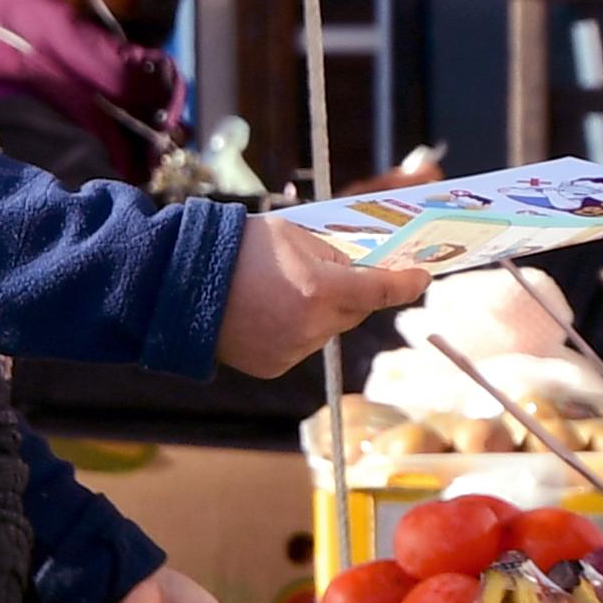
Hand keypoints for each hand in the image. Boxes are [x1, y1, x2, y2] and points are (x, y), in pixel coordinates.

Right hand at [216, 211, 427, 377]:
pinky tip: (269, 313)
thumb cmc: (238, 249)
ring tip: (284, 291)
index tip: (422, 277)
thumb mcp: (295, 236)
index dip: (407, 283)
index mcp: (322, 289)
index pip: (381, 289)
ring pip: (328, 329)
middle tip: (334, 273)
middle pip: (356, 310)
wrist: (180, 284)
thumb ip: (335, 254)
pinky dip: (296, 330)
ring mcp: (294, 350)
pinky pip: (302, 345)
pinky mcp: (276, 366)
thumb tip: (365, 267)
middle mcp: (313, 326)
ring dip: (322, 312)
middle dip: (353, 293)